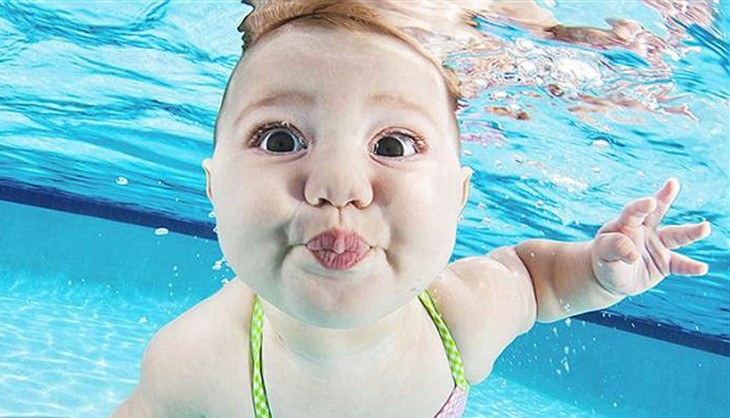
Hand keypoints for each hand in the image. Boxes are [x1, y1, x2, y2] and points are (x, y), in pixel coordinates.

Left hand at [591, 178, 710, 296]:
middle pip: (657, 212)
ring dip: (691, 232)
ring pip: (676, 236)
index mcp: (625, 224)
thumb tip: (633, 253)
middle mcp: (644, 230)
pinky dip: (690, 267)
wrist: (611, 276)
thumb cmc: (605, 259)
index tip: (650, 202)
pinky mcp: (665, 262)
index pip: (632, 212)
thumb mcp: (603, 254)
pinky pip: (680, 264)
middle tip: (673, 183)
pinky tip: (702, 268)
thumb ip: (615, 248)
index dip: (641, 206)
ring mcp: (657, 244)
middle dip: (664, 197)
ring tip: (706, 228)